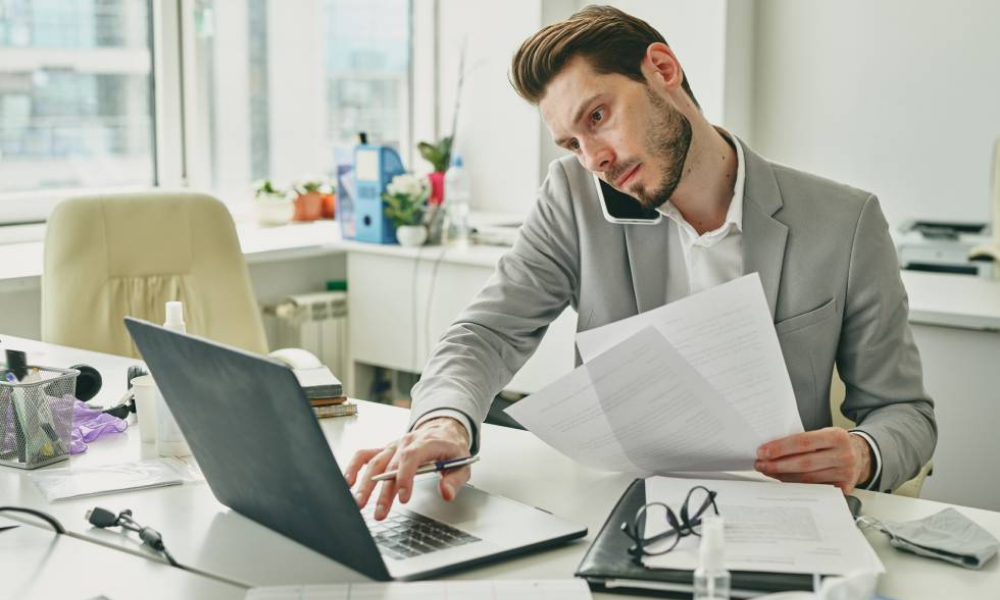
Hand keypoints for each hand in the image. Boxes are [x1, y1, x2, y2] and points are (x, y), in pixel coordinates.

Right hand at [344, 417, 471, 520]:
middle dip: (383, 491)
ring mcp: (393, 446)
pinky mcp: (385, 451)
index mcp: (426, 442)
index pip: (411, 457)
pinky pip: (365, 455)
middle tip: (379, 512)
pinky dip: (354, 466)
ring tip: (359, 504)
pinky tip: (348, 482)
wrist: (443, 429)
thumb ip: (455, 480)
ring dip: (365, 484)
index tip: (403, 498)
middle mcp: (405, 443)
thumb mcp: (463, 463)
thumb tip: (446, 493)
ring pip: (375, 463)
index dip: (405, 477)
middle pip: (390, 465)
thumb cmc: (451, 447)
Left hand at [754, 427, 871, 493]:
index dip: (780, 448)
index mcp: (837, 436)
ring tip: (767, 471)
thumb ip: (803, 440)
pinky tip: (782, 480)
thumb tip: (771, 448)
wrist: (860, 456)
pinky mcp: (844, 489)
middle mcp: (844, 455)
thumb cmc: (834, 444)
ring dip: (783, 476)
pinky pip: (813, 488)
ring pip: (807, 479)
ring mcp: (845, 474)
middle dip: (777, 464)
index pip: (803, 442)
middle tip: (760, 464)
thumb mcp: (823, 434)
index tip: (762, 452)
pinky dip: (795, 484)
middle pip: (804, 463)